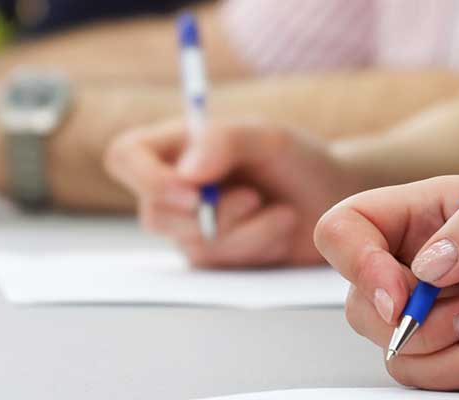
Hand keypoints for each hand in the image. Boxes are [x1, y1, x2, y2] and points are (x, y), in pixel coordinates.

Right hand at [105, 119, 362, 268]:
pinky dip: (256, 246)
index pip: (125, 157)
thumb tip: (185, 173)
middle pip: (155, 213)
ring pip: (193, 243)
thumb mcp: (268, 137)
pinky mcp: (214, 258)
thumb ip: (224, 142)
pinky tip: (280, 227)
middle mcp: (173, 188)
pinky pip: (220, 264)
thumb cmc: (297, 160)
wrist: (334, 199)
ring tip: (281, 210)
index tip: (192, 191)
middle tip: (255, 197)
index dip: (146, 179)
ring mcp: (189, 227)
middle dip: (212, 214)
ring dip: (246, 230)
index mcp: (175, 146)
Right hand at [315, 176, 458, 389]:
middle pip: (364, 307)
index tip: (398, 297)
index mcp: (429, 213)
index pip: (349, 230)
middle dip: (420, 325)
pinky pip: (440, 380)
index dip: (357, 265)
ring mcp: (443, 313)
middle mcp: (425, 264)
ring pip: (401, 354)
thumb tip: (426, 267)